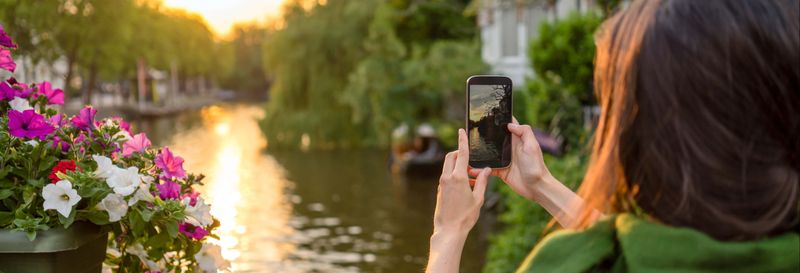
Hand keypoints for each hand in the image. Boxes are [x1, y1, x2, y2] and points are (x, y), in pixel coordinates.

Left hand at [427, 128, 490, 272]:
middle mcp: (447, 178)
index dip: (462, 141)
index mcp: (458, 177)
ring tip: (472, 179)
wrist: (449, 230)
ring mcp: (441, 184)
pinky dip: (455, 176)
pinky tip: (466, 187)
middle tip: (471, 160)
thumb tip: (487, 169)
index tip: (461, 130)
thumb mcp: (478, 198)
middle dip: (459, 153)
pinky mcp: (440, 190)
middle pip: (451, 157)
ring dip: (459, 166)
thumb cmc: (466, 216)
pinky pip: (447, 177)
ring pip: (448, 167)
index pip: (460, 153)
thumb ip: (482, 181)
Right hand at [469, 118, 550, 200]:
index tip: (486, 114)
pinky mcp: (500, 171)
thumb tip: (510, 123)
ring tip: (467, 151)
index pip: (507, 125)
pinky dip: (479, 169)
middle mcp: (509, 148)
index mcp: (517, 140)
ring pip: (488, 153)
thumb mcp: (532, 146)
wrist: (536, 187)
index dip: (498, 119)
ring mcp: (504, 159)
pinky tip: (472, 169)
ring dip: (479, 153)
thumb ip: (524, 132)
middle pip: (494, 138)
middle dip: (483, 135)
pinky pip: (487, 168)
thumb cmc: (536, 166)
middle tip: (469, 133)